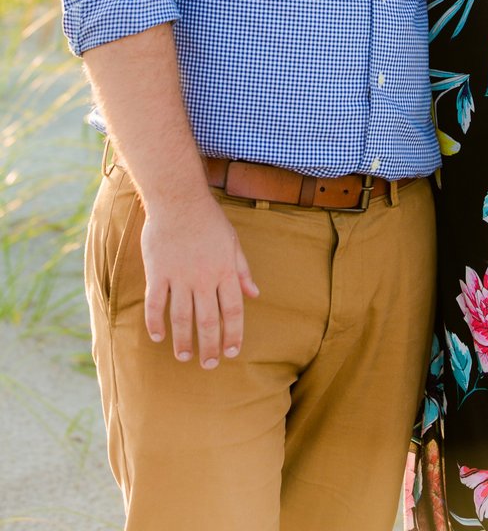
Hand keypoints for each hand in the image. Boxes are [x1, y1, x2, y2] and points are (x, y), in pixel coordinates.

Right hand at [141, 194, 258, 368]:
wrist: (179, 199)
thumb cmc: (209, 220)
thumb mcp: (233, 242)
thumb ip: (242, 270)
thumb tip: (255, 294)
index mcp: (225, 271)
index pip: (233, 311)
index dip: (233, 334)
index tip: (232, 352)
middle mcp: (204, 277)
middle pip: (208, 320)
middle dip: (210, 346)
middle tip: (209, 364)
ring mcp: (180, 276)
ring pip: (182, 317)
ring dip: (184, 341)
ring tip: (185, 356)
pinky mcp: (158, 272)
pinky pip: (156, 304)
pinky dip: (155, 323)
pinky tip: (158, 337)